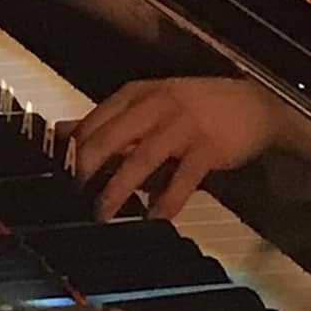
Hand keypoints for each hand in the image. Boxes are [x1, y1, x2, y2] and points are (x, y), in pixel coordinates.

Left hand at [65, 78, 293, 220]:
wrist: (253, 105)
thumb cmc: (193, 109)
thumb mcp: (148, 105)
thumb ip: (108, 121)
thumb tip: (61, 134)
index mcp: (135, 94)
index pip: (93, 120)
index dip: (73, 149)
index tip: (57, 175)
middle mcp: (154, 105)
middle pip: (109, 138)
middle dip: (86, 170)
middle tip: (71, 197)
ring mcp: (182, 125)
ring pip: (140, 158)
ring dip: (118, 189)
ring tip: (102, 214)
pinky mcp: (207, 148)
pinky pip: (182, 178)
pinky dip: (166, 200)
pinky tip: (153, 217)